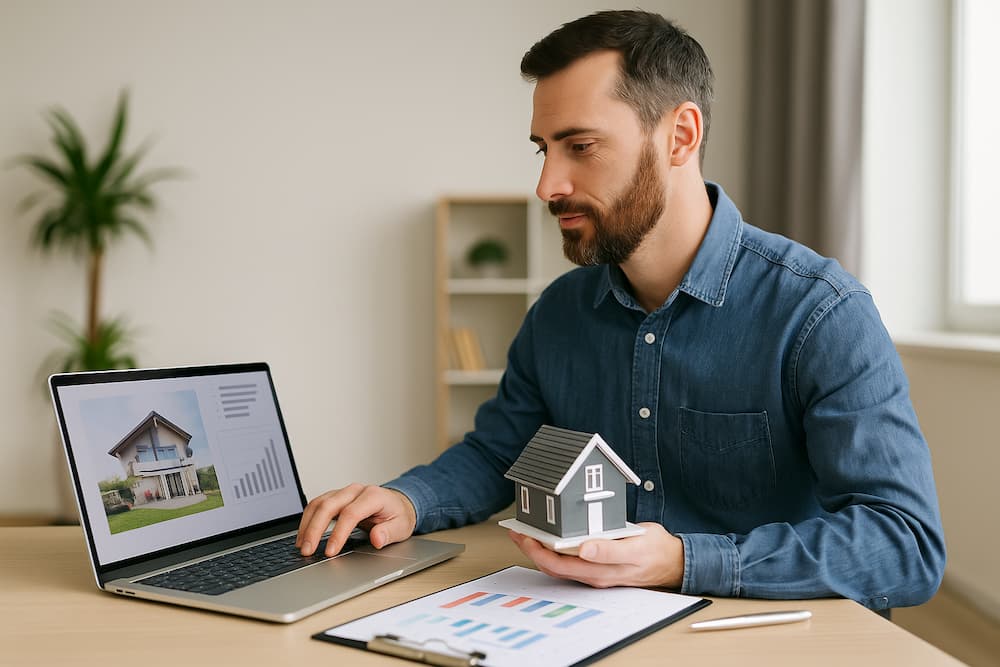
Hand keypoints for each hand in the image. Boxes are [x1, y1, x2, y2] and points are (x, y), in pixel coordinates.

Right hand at [296, 483, 416, 556]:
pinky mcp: (335, 498)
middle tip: (308, 550)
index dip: (339, 533)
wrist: (397, 504)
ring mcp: (344, 492)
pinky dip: (307, 520)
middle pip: (329, 505)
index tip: (330, 552)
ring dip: (307, 525)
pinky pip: (317, 505)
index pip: (350, 513)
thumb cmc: (398, 515)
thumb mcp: (401, 527)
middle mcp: (356, 491)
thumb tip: (377, 539)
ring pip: (319, 503)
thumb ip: (389, 533)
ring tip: (301, 546)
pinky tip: (303, 536)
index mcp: (373, 496)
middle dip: (315, 529)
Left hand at [508, 522, 684, 588]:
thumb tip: (586, 550)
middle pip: (554, 566)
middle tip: (517, 531)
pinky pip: (569, 565)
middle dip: (532, 549)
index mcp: (601, 569)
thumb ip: (610, 550)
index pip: (561, 564)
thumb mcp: (636, 545)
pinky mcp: (597, 570)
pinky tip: (547, 540)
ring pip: (559, 567)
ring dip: (539, 551)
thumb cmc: (654, 550)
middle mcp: (594, 575)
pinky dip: (553, 553)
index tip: (526, 535)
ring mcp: (595, 574)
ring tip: (525, 533)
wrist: (672, 563)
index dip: (539, 551)